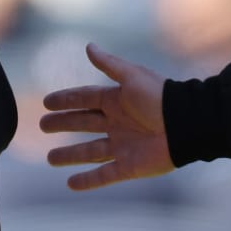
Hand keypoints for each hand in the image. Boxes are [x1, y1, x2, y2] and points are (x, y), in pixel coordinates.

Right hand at [40, 44, 173, 190]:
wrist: (187, 124)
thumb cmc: (160, 97)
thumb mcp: (132, 77)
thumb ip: (109, 64)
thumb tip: (88, 46)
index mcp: (117, 100)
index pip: (85, 99)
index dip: (66, 100)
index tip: (46, 103)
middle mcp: (117, 123)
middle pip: (84, 124)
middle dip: (64, 124)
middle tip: (43, 126)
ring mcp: (122, 146)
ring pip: (89, 152)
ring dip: (70, 155)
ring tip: (51, 158)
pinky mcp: (129, 167)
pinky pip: (104, 175)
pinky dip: (88, 181)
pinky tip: (71, 184)